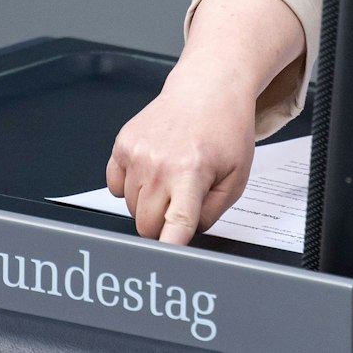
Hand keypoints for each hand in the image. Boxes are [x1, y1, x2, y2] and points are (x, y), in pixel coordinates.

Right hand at [105, 74, 256, 244]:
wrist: (208, 88)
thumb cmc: (225, 130)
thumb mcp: (236, 177)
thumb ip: (212, 213)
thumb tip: (188, 234)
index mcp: (191, 172)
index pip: (174, 224)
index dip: (169, 249)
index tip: (166, 264)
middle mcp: (159, 163)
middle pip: (146, 225)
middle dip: (162, 224)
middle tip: (181, 202)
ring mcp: (136, 153)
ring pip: (130, 208)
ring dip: (148, 203)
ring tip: (172, 176)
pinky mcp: (122, 144)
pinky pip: (115, 186)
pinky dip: (130, 186)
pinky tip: (153, 169)